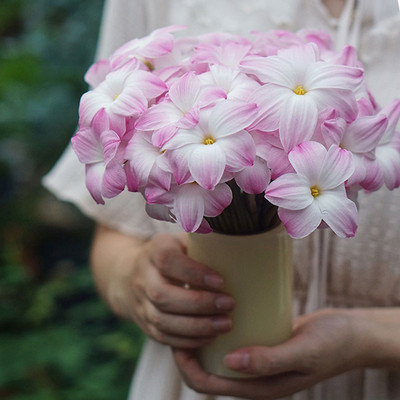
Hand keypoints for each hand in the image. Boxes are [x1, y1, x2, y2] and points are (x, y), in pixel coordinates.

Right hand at [100, 232, 234, 348]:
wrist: (131, 274)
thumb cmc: (172, 254)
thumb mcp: (183, 240)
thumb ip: (203, 241)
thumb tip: (233, 238)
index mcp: (154, 250)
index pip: (168, 260)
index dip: (194, 272)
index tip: (221, 281)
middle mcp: (143, 277)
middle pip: (163, 295)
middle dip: (198, 304)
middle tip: (229, 305)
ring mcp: (140, 302)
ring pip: (162, 320)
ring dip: (196, 327)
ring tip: (225, 324)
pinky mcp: (144, 324)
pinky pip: (163, 337)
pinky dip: (187, 341)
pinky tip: (210, 338)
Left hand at [173, 309, 370, 398]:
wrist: (352, 335)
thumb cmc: (331, 344)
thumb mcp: (302, 353)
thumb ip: (268, 361)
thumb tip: (230, 363)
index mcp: (259, 387)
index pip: (209, 384)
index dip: (187, 366)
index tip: (177, 338)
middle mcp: (254, 377)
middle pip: (208, 370)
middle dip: (188, 351)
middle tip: (180, 320)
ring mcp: (258, 360)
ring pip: (218, 355)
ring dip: (201, 339)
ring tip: (193, 312)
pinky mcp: (263, 344)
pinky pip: (234, 341)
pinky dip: (219, 330)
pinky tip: (216, 308)